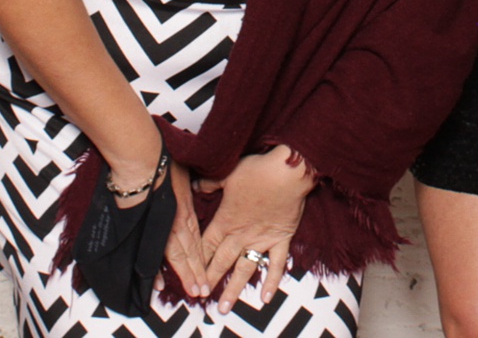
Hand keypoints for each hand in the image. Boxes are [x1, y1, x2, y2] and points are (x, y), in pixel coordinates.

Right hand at [162, 161, 209, 299]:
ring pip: (177, 257)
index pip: (197, 241)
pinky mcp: (149, 229)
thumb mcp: (184, 174)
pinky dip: (156, 269)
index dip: (202, 259)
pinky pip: (154, 253)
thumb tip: (192, 187)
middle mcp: (177, 222)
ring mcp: (163, 227)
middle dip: (197, 273)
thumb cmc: (164, 162)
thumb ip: (186, 188)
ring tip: (193, 292)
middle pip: (190, 253)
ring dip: (185, 275)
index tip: (207, 274)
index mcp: (185, 211)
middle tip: (204, 292)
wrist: (143, 162)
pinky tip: (159, 284)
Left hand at [195, 145, 314, 312]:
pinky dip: (271, 281)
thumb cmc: (257, 170)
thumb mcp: (227, 174)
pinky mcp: (280, 239)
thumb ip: (209, 183)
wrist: (287, 171)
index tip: (189, 275)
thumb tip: (195, 185)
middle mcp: (241, 235)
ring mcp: (261, 240)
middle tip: (201, 298)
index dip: (197, 261)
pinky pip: (276, 265)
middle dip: (210, 280)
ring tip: (224, 307)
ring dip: (233, 289)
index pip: (207, 245)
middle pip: (222, 261)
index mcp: (226, 220)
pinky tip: (265, 298)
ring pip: (244, 269)